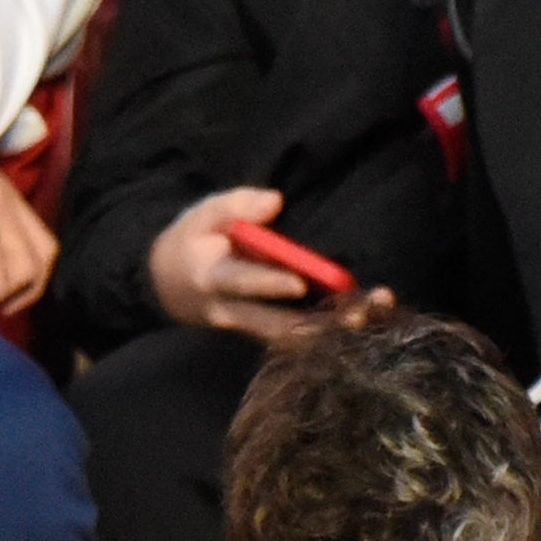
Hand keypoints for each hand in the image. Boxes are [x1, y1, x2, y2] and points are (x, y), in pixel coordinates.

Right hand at [143, 183, 383, 344]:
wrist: (169, 286)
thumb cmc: (192, 243)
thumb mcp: (202, 215)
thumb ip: (236, 205)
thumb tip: (275, 202)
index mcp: (213, 278)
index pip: (241, 283)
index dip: (268, 284)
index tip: (298, 282)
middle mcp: (232, 312)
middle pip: (277, 326)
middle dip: (319, 324)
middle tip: (359, 313)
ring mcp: (250, 328)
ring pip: (292, 339)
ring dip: (333, 332)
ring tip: (371, 314)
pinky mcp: (264, 334)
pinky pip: (298, 339)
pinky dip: (331, 333)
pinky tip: (365, 318)